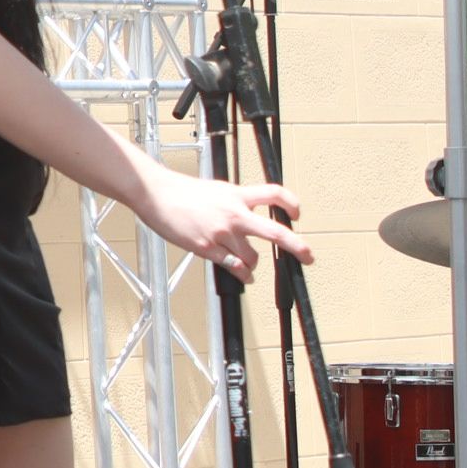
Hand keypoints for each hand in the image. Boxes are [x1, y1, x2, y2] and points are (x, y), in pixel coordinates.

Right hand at [140, 170, 309, 282]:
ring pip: (252, 258)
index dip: (291, 204)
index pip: (274, 194)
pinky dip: (242, 274)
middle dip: (298, 246)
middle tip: (308, 256)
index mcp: (237, 195)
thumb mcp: (217, 190)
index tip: (297, 215)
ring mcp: (222, 232)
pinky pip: (233, 267)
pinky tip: (245, 277)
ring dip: (253, 264)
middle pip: (276, 232)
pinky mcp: (207, 247)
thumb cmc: (183, 192)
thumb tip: (248, 215)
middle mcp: (234, 214)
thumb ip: (236, 202)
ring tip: (249, 266)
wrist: (158, 194)